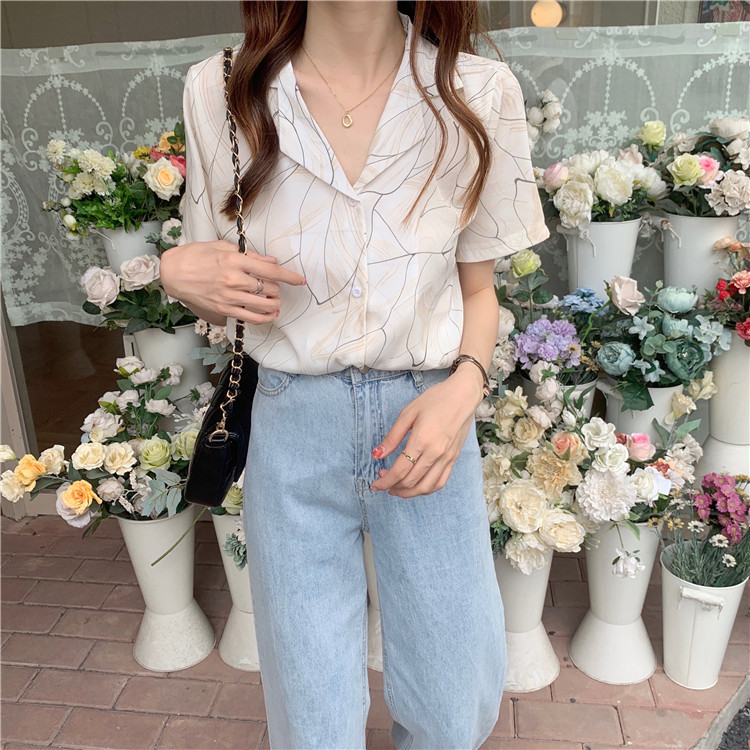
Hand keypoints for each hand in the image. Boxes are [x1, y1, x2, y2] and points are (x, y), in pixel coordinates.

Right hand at [160, 240, 305, 325]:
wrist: (173, 272)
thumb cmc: (196, 255)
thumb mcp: (222, 246)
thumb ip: (250, 255)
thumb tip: (271, 260)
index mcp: (235, 260)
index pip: (270, 270)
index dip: (289, 276)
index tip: (300, 280)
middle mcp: (233, 279)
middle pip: (269, 288)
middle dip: (277, 288)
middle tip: (276, 286)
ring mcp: (229, 297)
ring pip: (263, 304)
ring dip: (274, 303)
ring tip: (275, 300)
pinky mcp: (224, 309)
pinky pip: (251, 318)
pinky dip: (265, 317)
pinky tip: (270, 314)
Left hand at [369, 368, 483, 497]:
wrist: (463, 396)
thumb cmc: (435, 400)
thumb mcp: (408, 413)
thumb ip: (392, 436)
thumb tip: (377, 454)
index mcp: (421, 440)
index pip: (400, 470)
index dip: (385, 481)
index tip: (375, 484)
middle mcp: (435, 453)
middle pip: (411, 481)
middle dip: (393, 486)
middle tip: (382, 481)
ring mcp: (447, 458)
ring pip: (426, 487)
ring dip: (409, 493)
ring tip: (396, 489)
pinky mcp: (454, 459)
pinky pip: (440, 482)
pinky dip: (426, 489)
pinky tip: (416, 486)